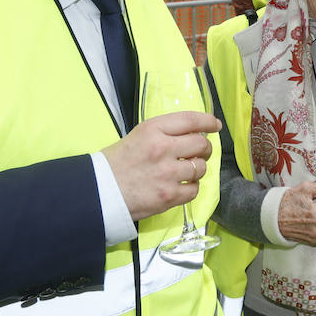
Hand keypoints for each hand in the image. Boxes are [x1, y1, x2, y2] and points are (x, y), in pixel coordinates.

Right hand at [101, 111, 219, 221]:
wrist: (100, 191)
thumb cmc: (116, 163)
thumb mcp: (138, 135)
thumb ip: (165, 132)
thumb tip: (194, 132)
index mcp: (153, 130)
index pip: (191, 120)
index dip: (208, 121)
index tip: (215, 125)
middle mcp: (163, 149)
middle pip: (201, 143)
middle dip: (205, 148)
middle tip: (200, 152)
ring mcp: (168, 174)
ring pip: (201, 168)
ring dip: (197, 169)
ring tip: (186, 171)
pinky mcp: (169, 196)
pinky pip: (194, 189)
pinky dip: (190, 188)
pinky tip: (180, 186)